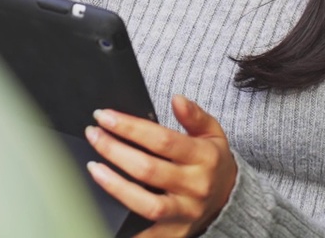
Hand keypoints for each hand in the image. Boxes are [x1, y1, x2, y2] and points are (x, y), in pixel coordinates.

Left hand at [85, 95, 236, 236]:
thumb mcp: (212, 133)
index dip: (130, 127)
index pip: (162, 140)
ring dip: (115, 186)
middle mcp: (195, 186)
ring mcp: (185, 212)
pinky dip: (130, 231)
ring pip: (146, 203)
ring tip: (93, 168)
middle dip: (114, 150)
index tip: (105, 116)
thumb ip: (194, 116)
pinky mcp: (176, 232)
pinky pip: (150, 236)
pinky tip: (106, 218)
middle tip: (93, 135)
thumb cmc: (213, 161)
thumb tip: (177, 99)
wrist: (230, 198)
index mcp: (204, 157)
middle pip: (148, 169)